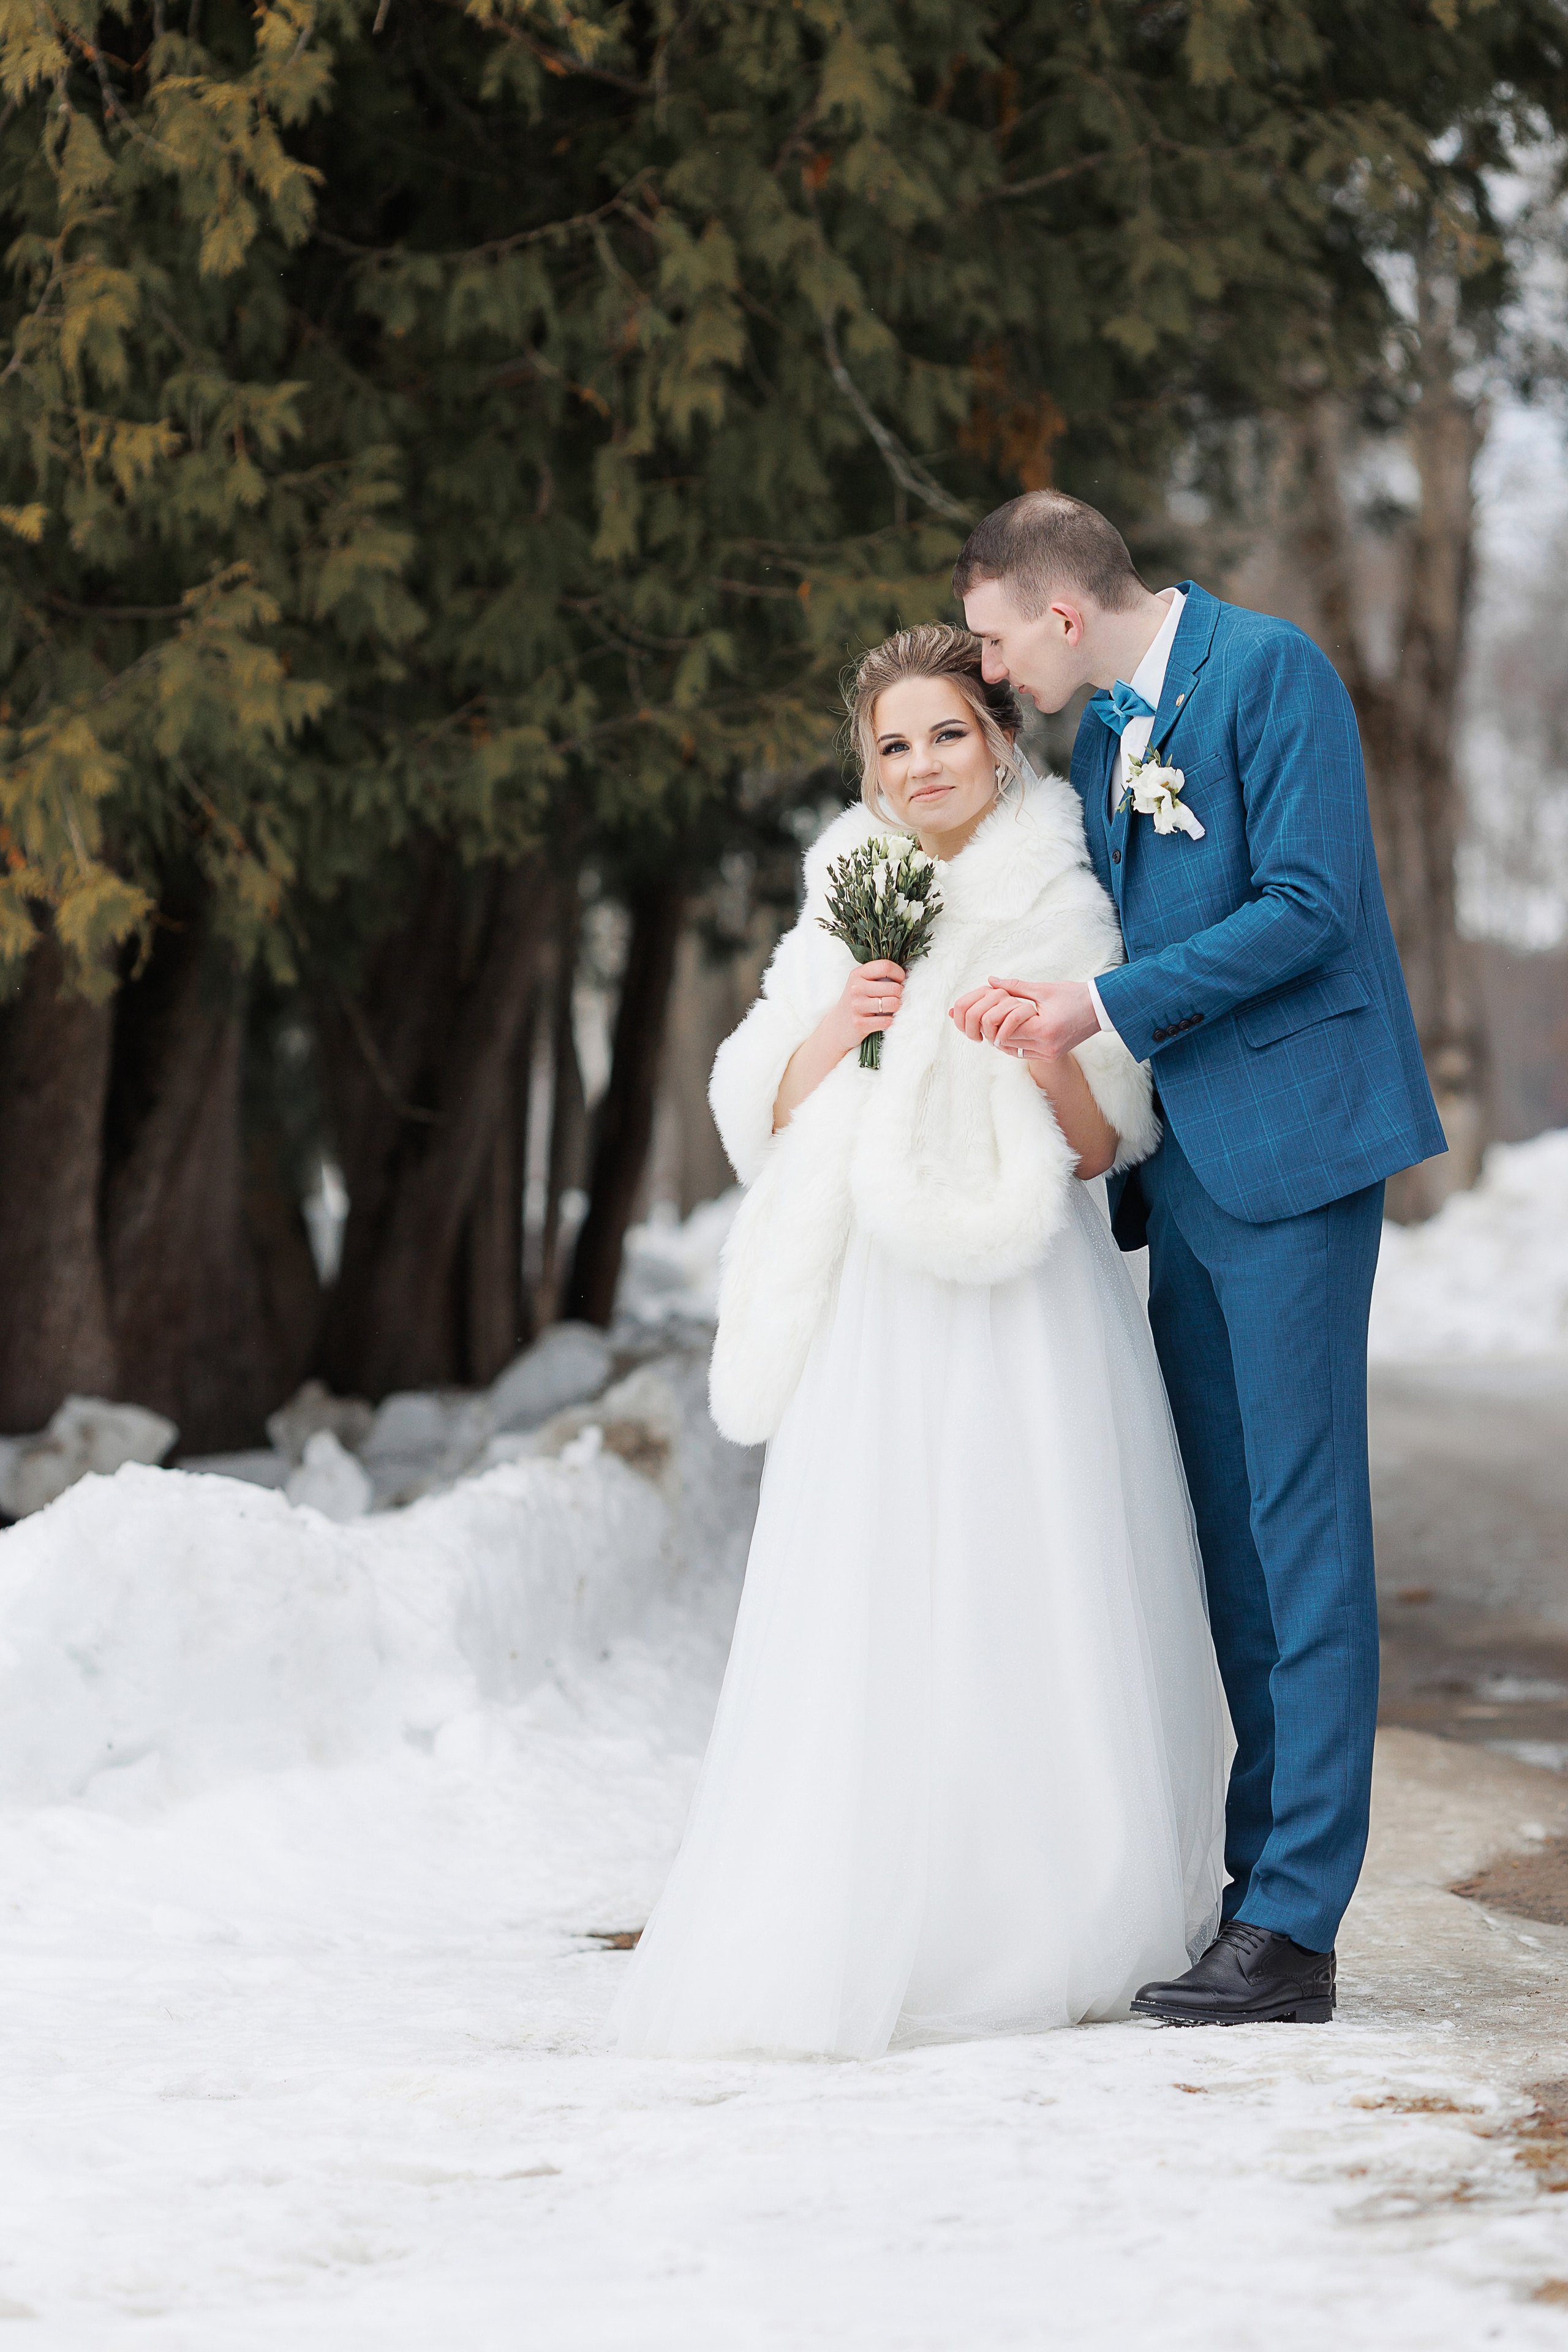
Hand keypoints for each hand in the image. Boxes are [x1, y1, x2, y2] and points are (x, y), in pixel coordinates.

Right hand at [829, 959, 905, 1055]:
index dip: (899, 974)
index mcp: (858, 974)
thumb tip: (910, 972)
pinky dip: (890, 1021)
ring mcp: (857, 1006)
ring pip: (893, 1004)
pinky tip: (885, 1019)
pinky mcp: (860, 1024)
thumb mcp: (863, 983)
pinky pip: (887, 1021)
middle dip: (900, 994)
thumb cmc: (858, 1001)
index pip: (886, 966)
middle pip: (893, 987)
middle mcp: (856, 988)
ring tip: (891, 1008)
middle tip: (895, 998)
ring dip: (897, 1008)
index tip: (900, 981)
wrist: (838, 1026)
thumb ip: (881, 975)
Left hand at [948, 976, 1098, 1061]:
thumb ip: (1014, 987)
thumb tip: (990, 981)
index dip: (993, 1018)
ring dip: (1003, 1037)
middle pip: (1007, 1042)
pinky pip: (1024, 1054)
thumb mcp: (1043, 988)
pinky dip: (1014, 1043)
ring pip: (1013, 1051)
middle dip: (995, 1028)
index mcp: (1043, 1030)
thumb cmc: (1074, 995)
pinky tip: (1011, 1030)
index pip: (1005, 1029)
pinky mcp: (1052, 1056)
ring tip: (999, 1021)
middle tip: (987, 1015)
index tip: (987, 1008)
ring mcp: (1049, 1055)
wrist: (1101, 1008)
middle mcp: (1046, 1048)